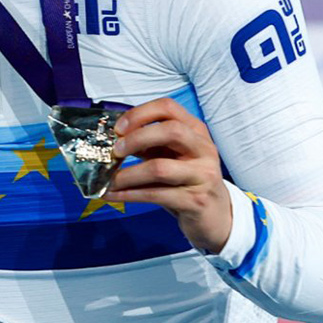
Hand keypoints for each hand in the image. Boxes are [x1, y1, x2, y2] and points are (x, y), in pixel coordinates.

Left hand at [106, 97, 232, 252]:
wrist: (215, 215)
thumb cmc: (186, 180)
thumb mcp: (171, 156)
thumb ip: (148, 144)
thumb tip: (112, 140)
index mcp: (195, 131)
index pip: (168, 108)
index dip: (139, 114)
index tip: (118, 128)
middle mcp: (203, 149)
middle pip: (171, 131)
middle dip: (136, 138)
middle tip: (115, 151)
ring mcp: (203, 175)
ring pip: (160, 168)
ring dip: (127, 174)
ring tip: (108, 180)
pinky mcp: (196, 201)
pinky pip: (156, 195)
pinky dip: (128, 195)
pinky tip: (111, 195)